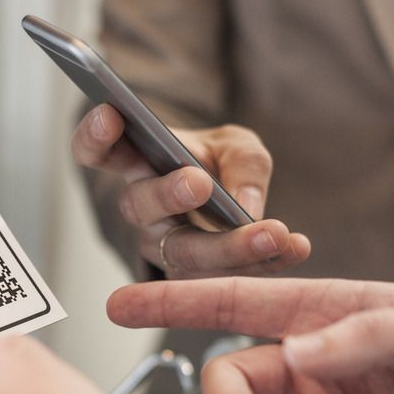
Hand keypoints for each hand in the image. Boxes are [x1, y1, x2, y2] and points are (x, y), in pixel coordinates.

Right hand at [72, 104, 310, 277]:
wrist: (229, 206)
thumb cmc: (218, 164)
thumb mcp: (235, 145)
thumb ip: (242, 161)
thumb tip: (245, 206)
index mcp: (136, 162)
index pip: (97, 150)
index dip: (95, 136)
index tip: (110, 114)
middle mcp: (140, 207)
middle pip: (140, 205)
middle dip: (168, 194)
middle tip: (198, 183)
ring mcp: (162, 248)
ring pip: (183, 253)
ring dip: (229, 246)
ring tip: (273, 233)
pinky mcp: (193, 280)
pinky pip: (223, 278)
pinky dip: (267, 262)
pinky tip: (298, 247)